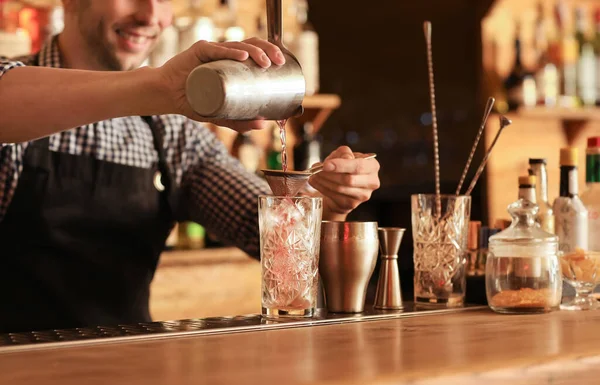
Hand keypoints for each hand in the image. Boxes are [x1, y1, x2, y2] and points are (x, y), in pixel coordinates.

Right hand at [158, 38, 284, 131]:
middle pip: (250, 45)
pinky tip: (243, 57)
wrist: (167, 96)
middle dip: (268, 50)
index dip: (270, 53)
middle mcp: (223, 53)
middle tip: (278, 63)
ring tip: (265, 62)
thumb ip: (239, 121)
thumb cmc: (193, 101)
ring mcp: (211, 51)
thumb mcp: (220, 114)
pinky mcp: (198, 52)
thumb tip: (263, 125)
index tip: (282, 65)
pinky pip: (216, 50)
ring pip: (237, 45)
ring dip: (255, 51)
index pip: (255, 51)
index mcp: (231, 62)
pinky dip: (231, 52)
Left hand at [308, 146, 380, 220]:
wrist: (341, 185)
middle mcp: (372, 182)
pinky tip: (315, 182)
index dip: (342, 165)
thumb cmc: (343, 167)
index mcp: (372, 166)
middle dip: (330, 174)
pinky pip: (335, 196)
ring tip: (314, 175)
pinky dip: (322, 188)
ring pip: (340, 188)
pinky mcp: (352, 204)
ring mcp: (363, 195)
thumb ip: (343, 153)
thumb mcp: (343, 155)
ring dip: (323, 181)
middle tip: (317, 170)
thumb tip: (340, 160)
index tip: (326, 165)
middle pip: (349, 179)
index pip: (358, 166)